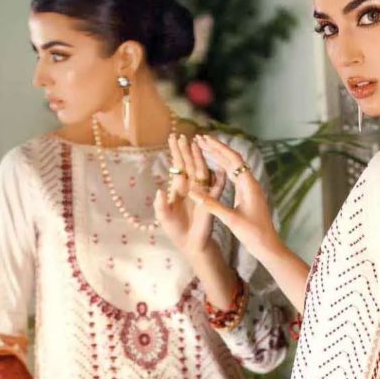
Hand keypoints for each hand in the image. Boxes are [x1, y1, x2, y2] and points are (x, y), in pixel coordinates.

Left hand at [154, 134, 226, 261]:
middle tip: (183, 135)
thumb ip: (160, 204)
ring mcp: (202, 193)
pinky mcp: (211, 201)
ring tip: (196, 145)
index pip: (178, 166)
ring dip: (199, 158)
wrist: (189, 242)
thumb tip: (159, 190)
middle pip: (190, 164)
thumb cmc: (176, 229)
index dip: (176, 152)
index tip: (173, 137)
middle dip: (186, 150)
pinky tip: (219, 168)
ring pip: (202, 171)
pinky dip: (219, 178)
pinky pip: (217, 188)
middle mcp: (191, 187)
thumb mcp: (163, 216)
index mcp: (180, 188)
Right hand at [189, 136, 279, 258]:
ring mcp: (250, 189)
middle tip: (200, 139)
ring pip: (233, 168)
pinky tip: (215, 168)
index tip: (204, 139)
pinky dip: (223, 169)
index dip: (217, 148)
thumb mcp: (230, 219)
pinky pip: (234, 177)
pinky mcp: (248, 196)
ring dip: (219, 157)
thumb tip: (193, 192)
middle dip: (216, 148)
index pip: (233, 159)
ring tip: (204, 148)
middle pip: (233, 160)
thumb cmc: (252, 234)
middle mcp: (251, 183)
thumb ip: (211, 204)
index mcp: (249, 185)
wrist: (267, 246)